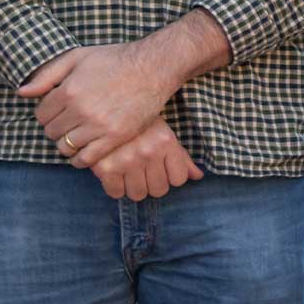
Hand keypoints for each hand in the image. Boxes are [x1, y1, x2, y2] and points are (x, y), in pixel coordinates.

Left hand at [28, 44, 175, 166]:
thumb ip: (47, 74)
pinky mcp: (116, 136)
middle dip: (57, 128)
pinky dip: (80, 159)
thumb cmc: (115, 59)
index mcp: (68, 90)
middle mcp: (80, 110)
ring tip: (77, 136)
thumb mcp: (77, 57)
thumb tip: (21, 92)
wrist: (154, 66)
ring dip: (67, 144)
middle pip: (52, 132)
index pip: (41, 114)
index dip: (48, 113)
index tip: (60, 111)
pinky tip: (84, 152)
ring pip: (66, 147)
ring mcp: (98, 125)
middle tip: (70, 123)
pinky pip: (87, 158)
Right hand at [86, 119, 204, 200]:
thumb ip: (181, 156)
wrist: (106, 109)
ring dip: (135, 187)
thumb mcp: (164, 134)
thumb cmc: (139, 125)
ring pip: (138, 194)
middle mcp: (148, 152)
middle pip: (159, 190)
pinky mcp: (106, 168)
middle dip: (153, 184)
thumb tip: (198, 176)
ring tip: (129, 173)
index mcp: (166, 142)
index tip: (162, 169)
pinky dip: (116, 188)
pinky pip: (116, 193)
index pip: (179, 179)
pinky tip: (115, 175)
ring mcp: (127, 161)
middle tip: (144, 172)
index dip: (170, 176)